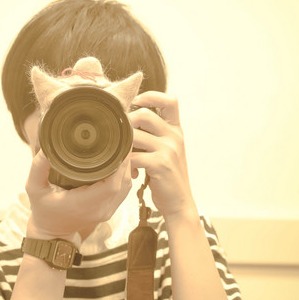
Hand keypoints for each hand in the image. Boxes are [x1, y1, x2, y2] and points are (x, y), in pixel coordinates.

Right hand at [25, 150, 132, 239]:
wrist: (52, 233)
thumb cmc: (43, 210)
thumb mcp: (34, 188)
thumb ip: (38, 168)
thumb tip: (46, 149)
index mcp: (84, 204)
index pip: (112, 184)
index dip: (120, 164)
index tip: (119, 145)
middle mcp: (100, 209)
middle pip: (124, 182)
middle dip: (126, 160)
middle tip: (122, 139)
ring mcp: (107, 211)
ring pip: (127, 186)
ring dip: (127, 167)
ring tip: (122, 147)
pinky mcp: (109, 209)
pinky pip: (123, 190)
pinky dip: (124, 175)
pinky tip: (119, 161)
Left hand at [129, 91, 196, 219]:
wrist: (179, 203)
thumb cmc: (166, 177)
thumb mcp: (166, 151)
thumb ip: (154, 135)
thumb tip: (128, 121)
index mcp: (176, 130)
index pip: (170, 100)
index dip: (152, 96)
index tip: (136, 102)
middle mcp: (175, 137)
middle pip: (145, 115)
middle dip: (126, 124)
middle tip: (119, 138)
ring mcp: (169, 150)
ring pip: (135, 135)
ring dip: (123, 146)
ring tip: (123, 158)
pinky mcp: (160, 164)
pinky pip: (133, 155)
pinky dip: (125, 163)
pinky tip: (130, 172)